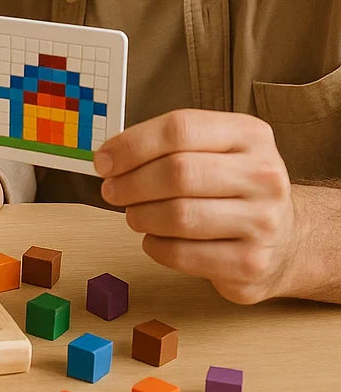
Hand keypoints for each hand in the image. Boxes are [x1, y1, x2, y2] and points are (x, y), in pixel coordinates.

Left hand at [96, 109, 295, 303]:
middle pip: (177, 172)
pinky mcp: (251, 263)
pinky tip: (155, 239)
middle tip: (112, 191)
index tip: (103, 161)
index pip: (180, 129)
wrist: (287, 238)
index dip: (132, 145)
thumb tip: (107, 158)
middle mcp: (264, 175)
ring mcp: (263, 222)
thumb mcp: (213, 149)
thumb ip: (165, 146)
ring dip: (140, 216)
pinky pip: (183, 255)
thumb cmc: (232, 188)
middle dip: (131, 183)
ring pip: (179, 216)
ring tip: (135, 214)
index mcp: (249, 135)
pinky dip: (156, 247)